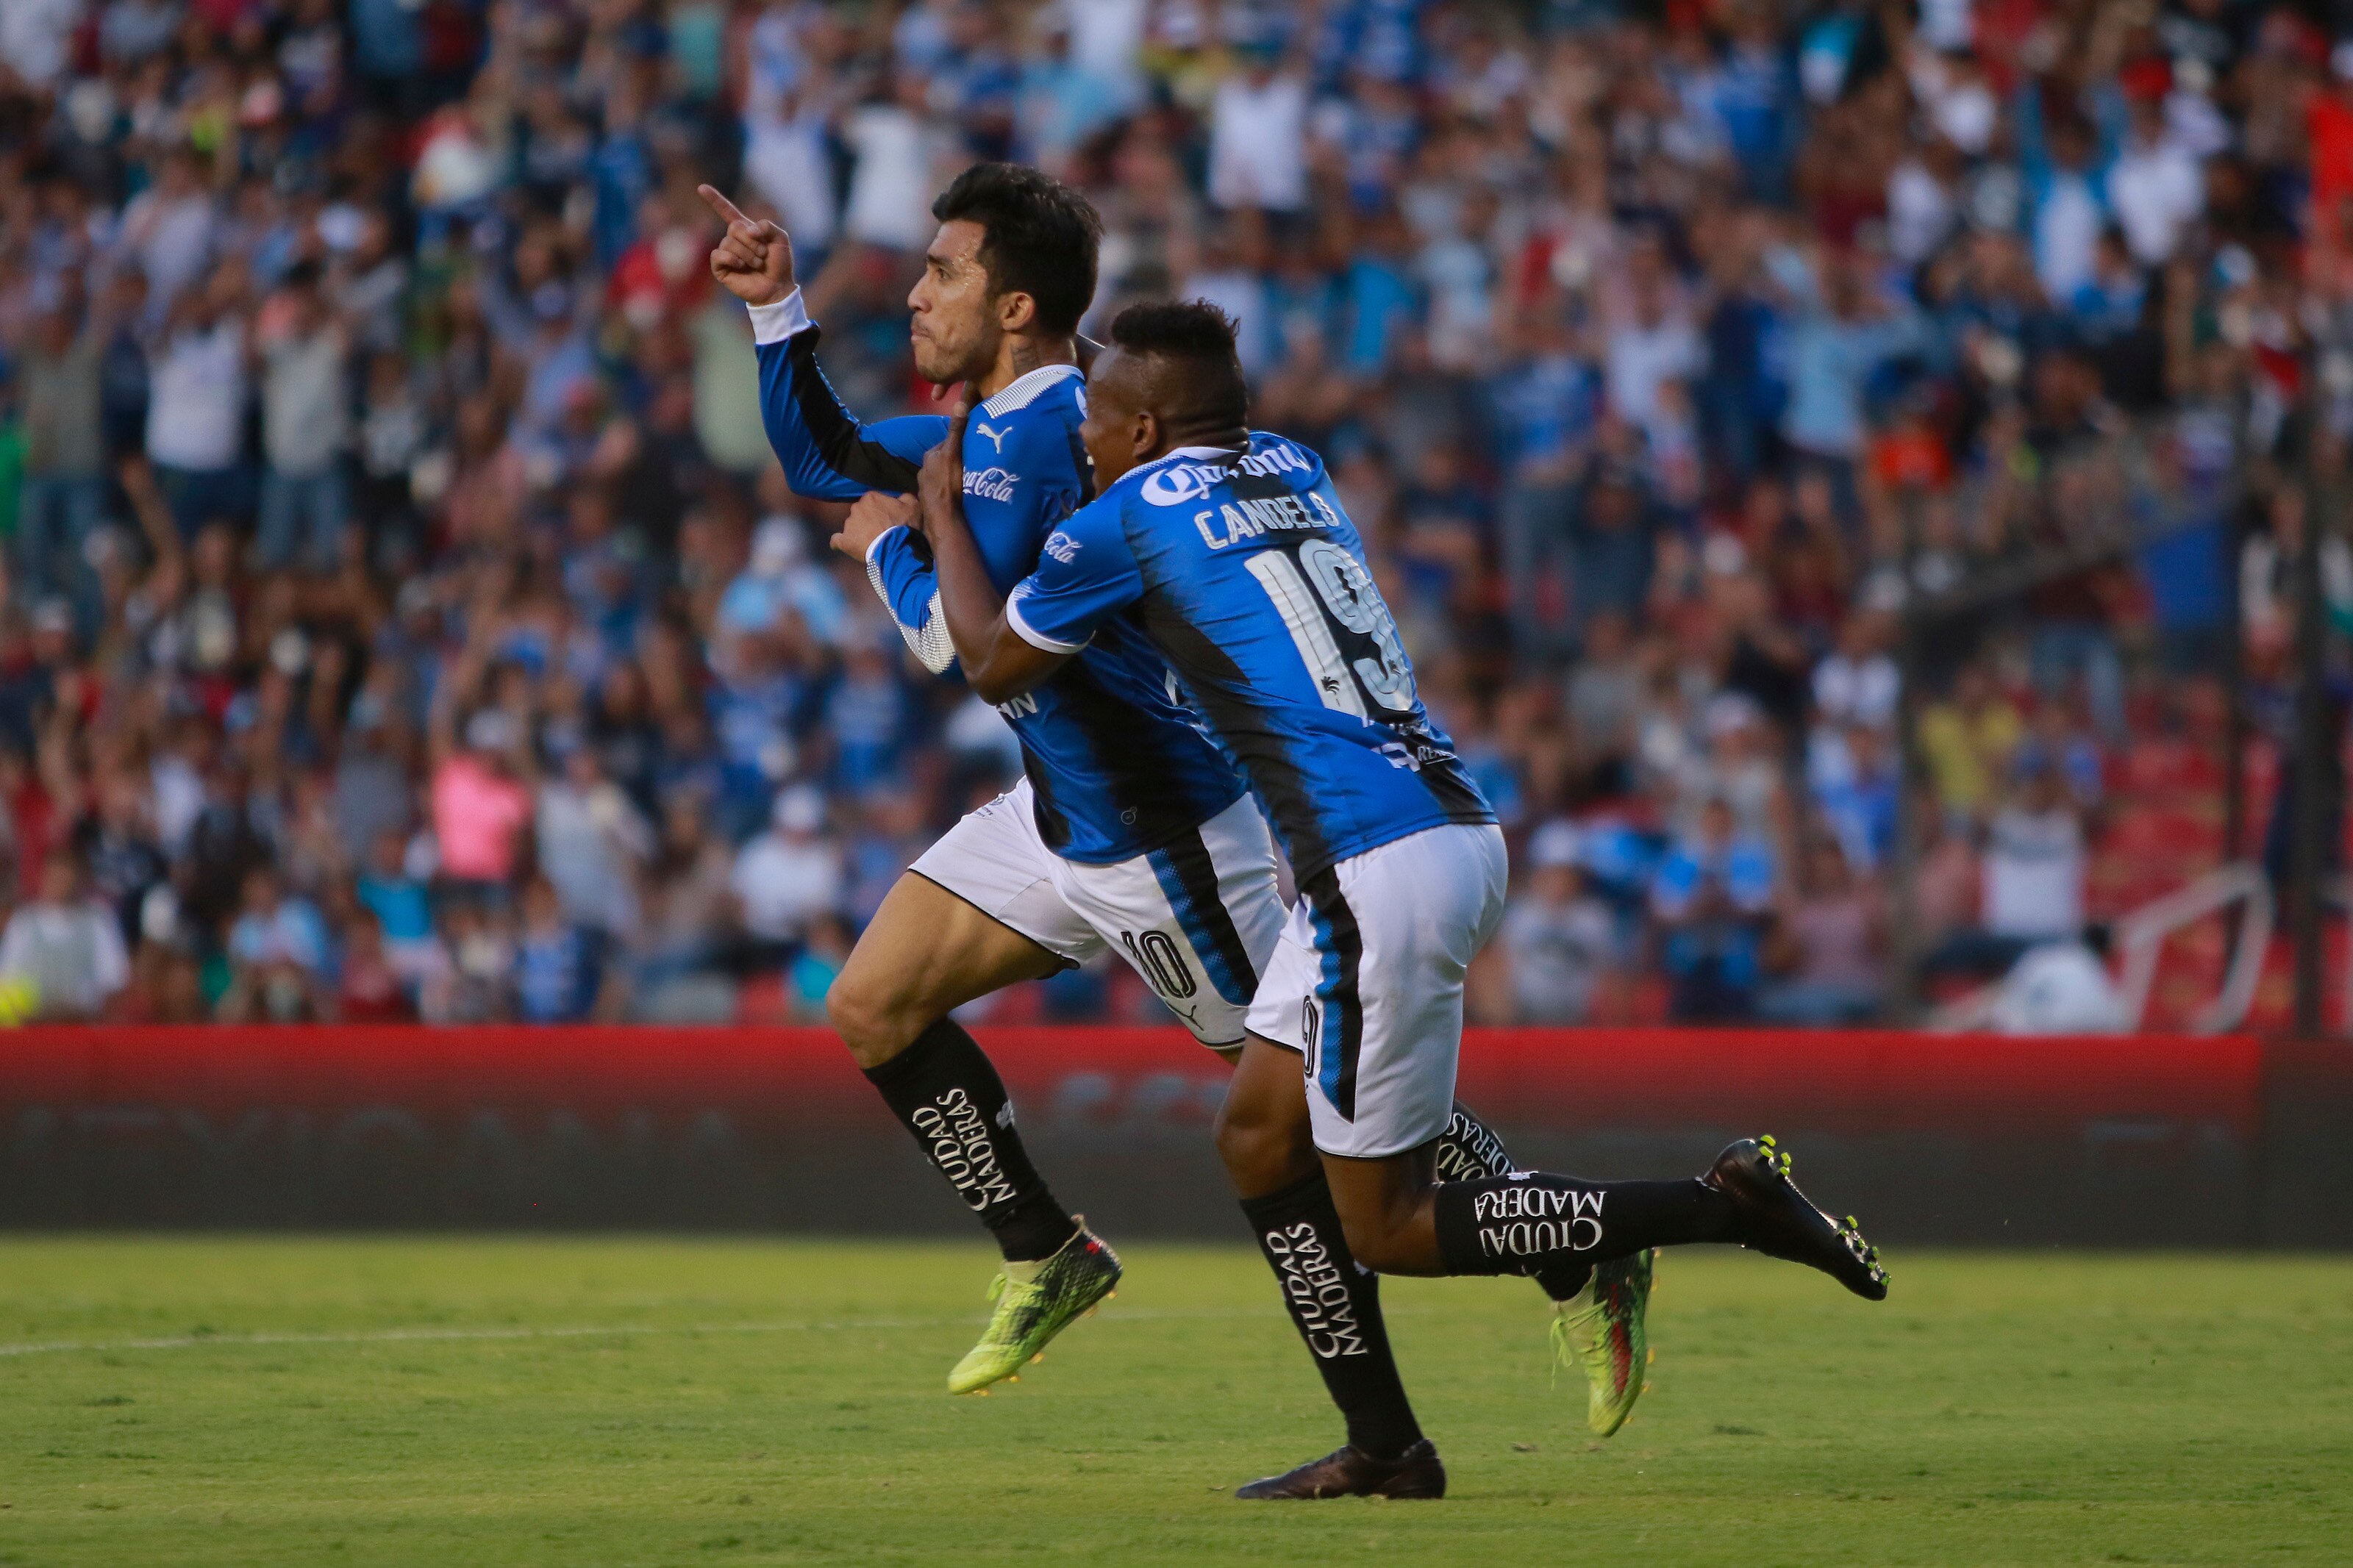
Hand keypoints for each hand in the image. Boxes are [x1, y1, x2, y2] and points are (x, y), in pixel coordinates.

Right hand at [697, 184, 794, 306]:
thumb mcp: (780, 239)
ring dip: (748, 254)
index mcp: (745, 230)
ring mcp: (726, 253)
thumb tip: (747, 230)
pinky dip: (732, 259)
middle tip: (763, 254)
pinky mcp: (720, 267)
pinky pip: (719, 255)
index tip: (702, 188)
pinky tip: (741, 266)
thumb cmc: (779, 264)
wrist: (777, 287)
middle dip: (752, 241)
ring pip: (729, 242)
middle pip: (734, 228)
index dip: (715, 199)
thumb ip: (767, 226)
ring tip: (757, 264)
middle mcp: (733, 240)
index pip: (727, 211)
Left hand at [831, 491, 917, 559]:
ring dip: (859, 532)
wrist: (896, 549)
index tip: (889, 518)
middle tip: (881, 531)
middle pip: (861, 512)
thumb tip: (902, 496)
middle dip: (869, 520)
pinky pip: (837, 541)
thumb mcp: (913, 506)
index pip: (873, 500)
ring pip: (852, 526)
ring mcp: (848, 525)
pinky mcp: (844, 541)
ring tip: (872, 543)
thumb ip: (905, 497)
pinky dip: (841, 543)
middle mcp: (856, 507)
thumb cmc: (906, 526)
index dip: (881, 510)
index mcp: (871, 497)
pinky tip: (848, 546)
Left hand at [914, 388, 974, 537]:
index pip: (946, 444)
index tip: (971, 447)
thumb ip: (956, 430)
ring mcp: (926, 486)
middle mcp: (925, 469)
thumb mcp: (954, 452)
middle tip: (972, 464)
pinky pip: (942, 490)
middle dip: (955, 461)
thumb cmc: (948, 481)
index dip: (959, 445)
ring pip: (942, 475)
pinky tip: (958, 494)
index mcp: (930, 456)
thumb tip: (960, 403)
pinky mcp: (930, 500)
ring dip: (952, 476)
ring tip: (966, 480)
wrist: (942, 514)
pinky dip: (949, 489)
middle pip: (944, 460)